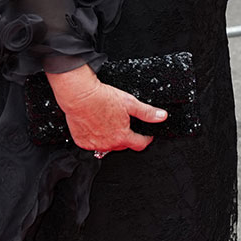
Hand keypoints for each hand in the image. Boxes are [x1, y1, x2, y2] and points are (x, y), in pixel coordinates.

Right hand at [47, 66, 166, 152]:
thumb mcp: (130, 103)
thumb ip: (147, 112)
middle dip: (127, 136)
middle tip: (124, 123)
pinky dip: (96, 137)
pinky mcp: (82, 142)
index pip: (139, 144)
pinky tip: (96, 124)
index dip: (146, 139)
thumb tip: (161, 116)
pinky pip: (93, 143)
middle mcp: (108, 144)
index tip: (147, 135)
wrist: (79, 95)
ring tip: (108, 121)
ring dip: (111, 137)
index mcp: (122, 137)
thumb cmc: (102, 98)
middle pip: (123, 145)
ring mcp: (94, 145)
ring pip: (107, 145)